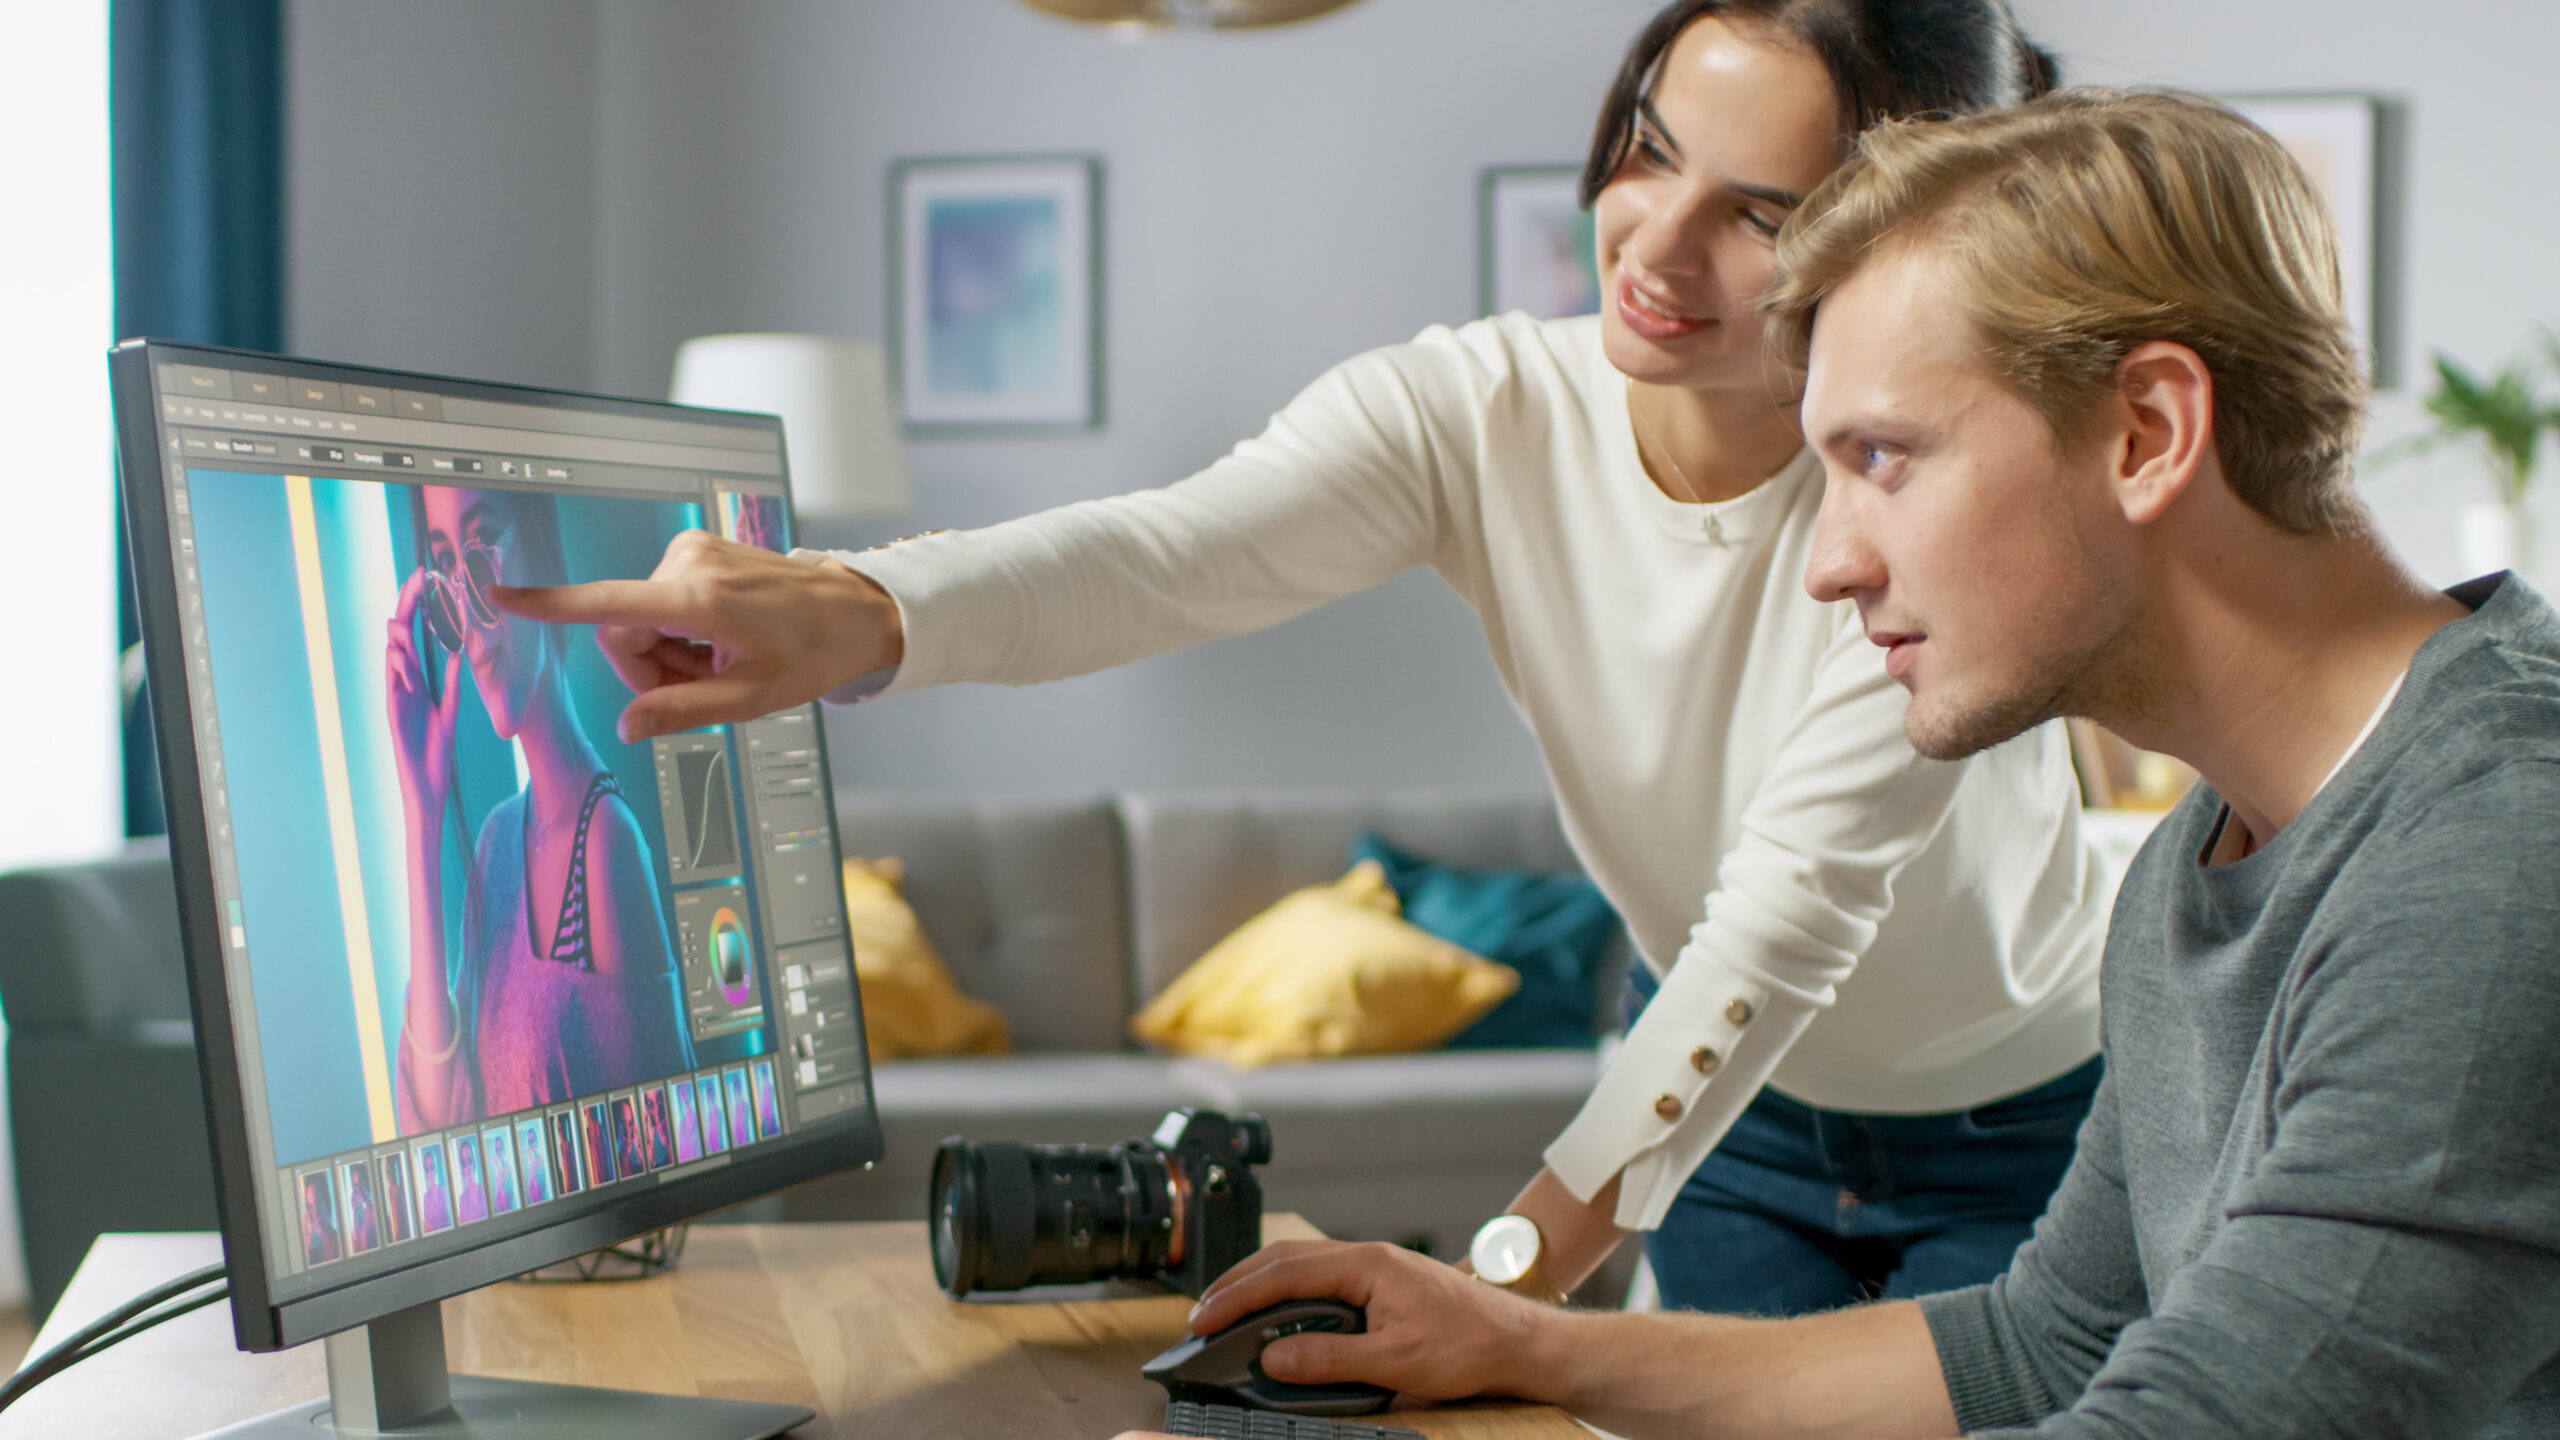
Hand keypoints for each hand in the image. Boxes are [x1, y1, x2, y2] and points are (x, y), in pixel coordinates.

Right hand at [386, 567, 460, 827]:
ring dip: (399, 637)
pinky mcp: (393, 717)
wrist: (427, 787)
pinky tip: (406, 657)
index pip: (415, 635)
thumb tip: (460, 652)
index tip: (427, 578)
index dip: (419, 607)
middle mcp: (400, 684)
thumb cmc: (434, 751)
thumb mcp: (448, 709)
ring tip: (406, 619)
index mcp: (414, 680)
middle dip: (406, 608)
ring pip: (390, 659)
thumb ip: (452, 682)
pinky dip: (399, 672)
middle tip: (417, 578)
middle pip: (399, 638)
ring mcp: (394, 699)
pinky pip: (392, 688)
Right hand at [491, 530, 902, 740]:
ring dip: (667, 650)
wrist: (852, 610)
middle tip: (702, 681)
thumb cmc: (811, 652)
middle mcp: (689, 562)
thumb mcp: (749, 698)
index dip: (551, 606)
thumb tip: (628, 725)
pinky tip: (717, 638)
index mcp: (701, 598)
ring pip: (638, 618)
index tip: (504, 597)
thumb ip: (681, 712)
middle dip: (649, 667)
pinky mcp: (694, 549)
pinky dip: (678, 629)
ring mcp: (691, 550)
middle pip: (620, 629)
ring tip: (719, 657)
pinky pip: (657, 599)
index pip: (610, 606)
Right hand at [1186, 1241, 1557, 1405]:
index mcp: (1366, 1264)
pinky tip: (1279, 1316)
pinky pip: (1322, 1280)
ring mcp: (1376, 1267)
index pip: (1283, 1273)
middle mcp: (1367, 1256)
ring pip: (1301, 1266)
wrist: (1520, 1341)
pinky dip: (1289, 1294)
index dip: (1237, 1297)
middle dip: (1237, 1285)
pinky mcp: (1384, 1283)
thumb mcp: (1394, 1362)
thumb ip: (1329, 1359)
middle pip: (1284, 1259)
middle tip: (1200, 1316)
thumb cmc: (1470, 1345)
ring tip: (1227, 1313)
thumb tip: (1272, 1358)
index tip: (1203, 1320)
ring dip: (1260, 1286)